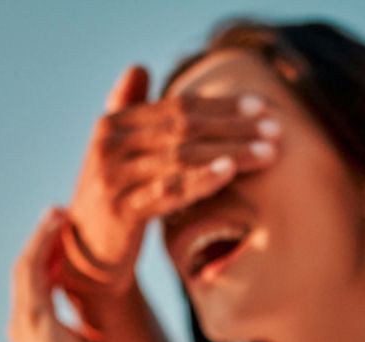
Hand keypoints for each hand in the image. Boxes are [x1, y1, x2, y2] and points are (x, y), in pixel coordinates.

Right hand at [8, 208, 123, 341]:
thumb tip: (98, 341)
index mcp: (40, 334)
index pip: (42, 288)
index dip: (54, 263)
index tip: (70, 244)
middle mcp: (26, 324)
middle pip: (31, 272)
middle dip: (45, 243)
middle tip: (62, 217)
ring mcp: (25, 319)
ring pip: (28, 265)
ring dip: (42, 237)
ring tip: (58, 213)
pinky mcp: (32, 315)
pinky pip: (32, 268)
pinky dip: (42, 243)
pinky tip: (54, 224)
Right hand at [62, 65, 281, 292]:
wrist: (87, 251)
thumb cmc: (114, 196)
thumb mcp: (117, 149)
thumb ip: (128, 108)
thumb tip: (139, 67)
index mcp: (113, 123)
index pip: (179, 106)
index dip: (223, 105)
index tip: (264, 106)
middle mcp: (110, 144)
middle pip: (185, 128)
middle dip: (236, 127)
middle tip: (277, 130)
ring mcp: (114, 176)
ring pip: (183, 157)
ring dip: (231, 152)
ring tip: (269, 153)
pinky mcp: (121, 210)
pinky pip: (168, 191)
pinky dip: (200, 179)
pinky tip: (229, 171)